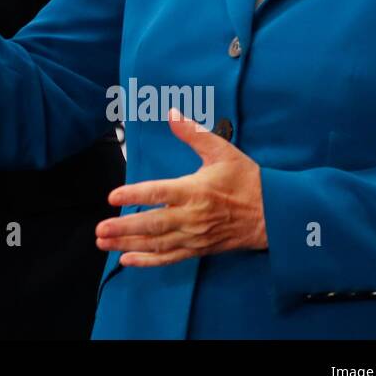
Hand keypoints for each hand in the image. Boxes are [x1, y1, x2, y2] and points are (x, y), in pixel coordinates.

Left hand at [94, 109, 267, 266]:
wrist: (275, 215)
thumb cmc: (248, 181)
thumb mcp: (223, 151)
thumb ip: (194, 133)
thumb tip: (172, 114)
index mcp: (195, 191)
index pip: (159, 193)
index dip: (134, 195)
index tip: (113, 196)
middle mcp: (192, 217)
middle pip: (153, 224)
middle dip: (124, 228)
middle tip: (100, 228)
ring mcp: (195, 236)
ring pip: (157, 243)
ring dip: (128, 244)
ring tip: (103, 242)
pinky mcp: (199, 249)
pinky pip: (170, 257)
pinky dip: (148, 261)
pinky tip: (127, 260)